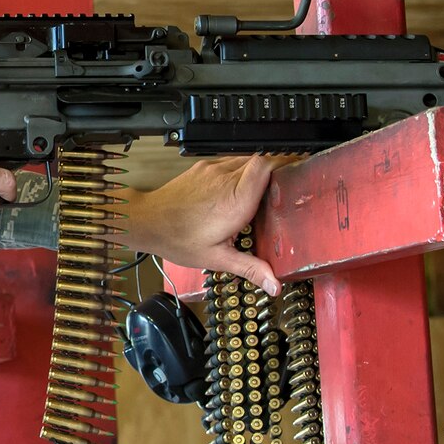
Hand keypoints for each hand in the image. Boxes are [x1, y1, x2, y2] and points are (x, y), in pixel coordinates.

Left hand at [121, 156, 281, 294]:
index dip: (284, 164)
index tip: (296, 173)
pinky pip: (230, 162)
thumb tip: (274, 284)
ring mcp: (213, 170)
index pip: (266, 165)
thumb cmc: (178, 239)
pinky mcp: (203, 168)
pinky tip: (239, 190)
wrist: (147, 222)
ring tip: (265, 189)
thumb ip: (250, 268)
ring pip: (246, 160)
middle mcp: (225, 179)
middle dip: (277, 170)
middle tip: (287, 186)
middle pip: (261, 160)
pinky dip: (241, 172)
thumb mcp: (217, 258)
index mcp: (234, 201)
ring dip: (258, 171)